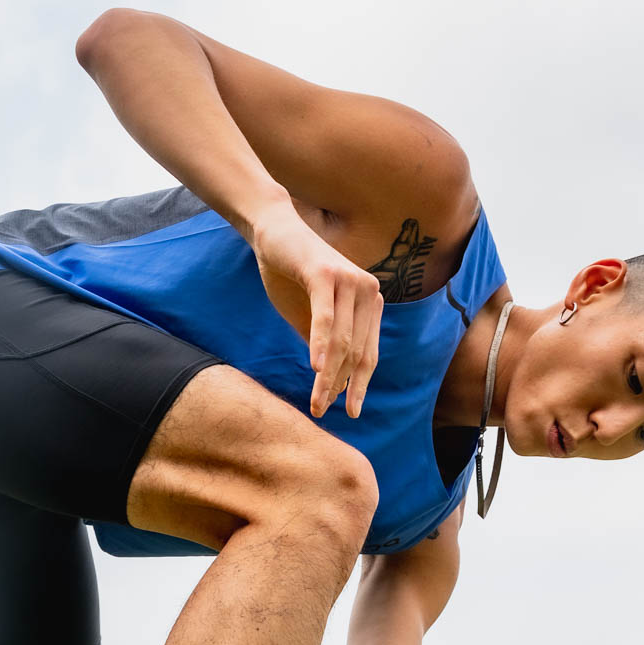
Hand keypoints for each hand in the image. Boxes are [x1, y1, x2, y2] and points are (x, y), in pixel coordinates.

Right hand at [251, 202, 382, 419]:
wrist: (272, 232)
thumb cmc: (292, 276)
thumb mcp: (312, 319)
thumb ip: (326, 347)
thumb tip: (333, 386)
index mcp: (370, 303)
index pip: (368, 354)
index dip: (359, 386)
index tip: (350, 413)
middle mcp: (368, 291)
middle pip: (356, 352)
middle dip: (338, 386)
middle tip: (320, 411)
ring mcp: (350, 280)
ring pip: (342, 341)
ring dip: (327, 375)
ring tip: (316, 401)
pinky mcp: (326, 273)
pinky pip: (326, 319)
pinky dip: (320, 345)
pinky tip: (315, 369)